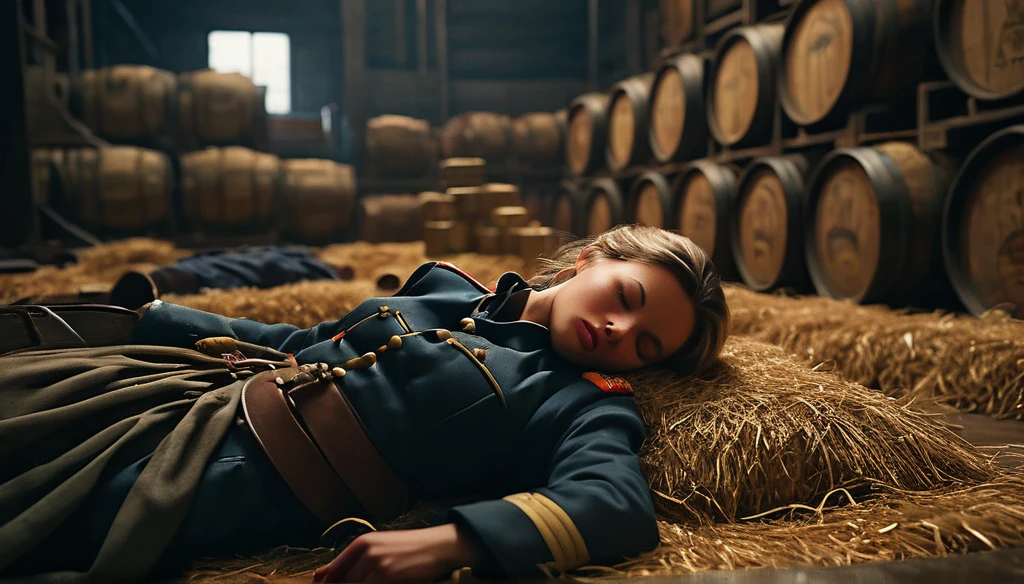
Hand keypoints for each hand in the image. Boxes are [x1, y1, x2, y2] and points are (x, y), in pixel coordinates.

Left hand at [312, 523, 480, 582]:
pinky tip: (389, 582)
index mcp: (361, 543)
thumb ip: (353, 561)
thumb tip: (321, 575)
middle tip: (365, 582)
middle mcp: (365, 552)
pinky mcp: (386, 576)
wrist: (439, 546)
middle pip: (343, 583)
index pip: (332, 572)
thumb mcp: (381, 547)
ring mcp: (376, 564)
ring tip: (383, 580)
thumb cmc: (411, 548)